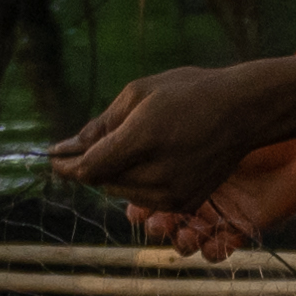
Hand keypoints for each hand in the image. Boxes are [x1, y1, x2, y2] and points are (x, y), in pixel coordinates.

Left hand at [47, 56, 295, 206]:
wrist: (243, 111)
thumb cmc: (189, 92)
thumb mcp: (139, 94)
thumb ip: (101, 125)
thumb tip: (67, 147)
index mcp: (144, 140)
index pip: (89, 167)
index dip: (66, 165)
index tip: (52, 158)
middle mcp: (158, 173)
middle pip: (102, 181)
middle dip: (90, 165)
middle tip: (90, 145)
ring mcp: (173, 193)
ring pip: (120, 191)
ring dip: (114, 174)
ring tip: (133, 146)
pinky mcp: (184, 203)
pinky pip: (144, 198)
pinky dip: (137, 183)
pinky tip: (152, 160)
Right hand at [128, 137, 295, 262]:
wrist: (295, 144)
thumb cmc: (249, 128)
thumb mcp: (207, 129)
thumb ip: (173, 137)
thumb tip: (130, 142)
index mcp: (183, 170)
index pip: (151, 194)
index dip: (140, 204)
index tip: (135, 205)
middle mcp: (196, 195)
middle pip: (165, 222)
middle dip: (158, 227)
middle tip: (160, 223)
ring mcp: (217, 214)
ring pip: (187, 240)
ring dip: (182, 241)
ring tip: (187, 233)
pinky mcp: (239, 229)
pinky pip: (218, 250)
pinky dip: (212, 250)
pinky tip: (211, 241)